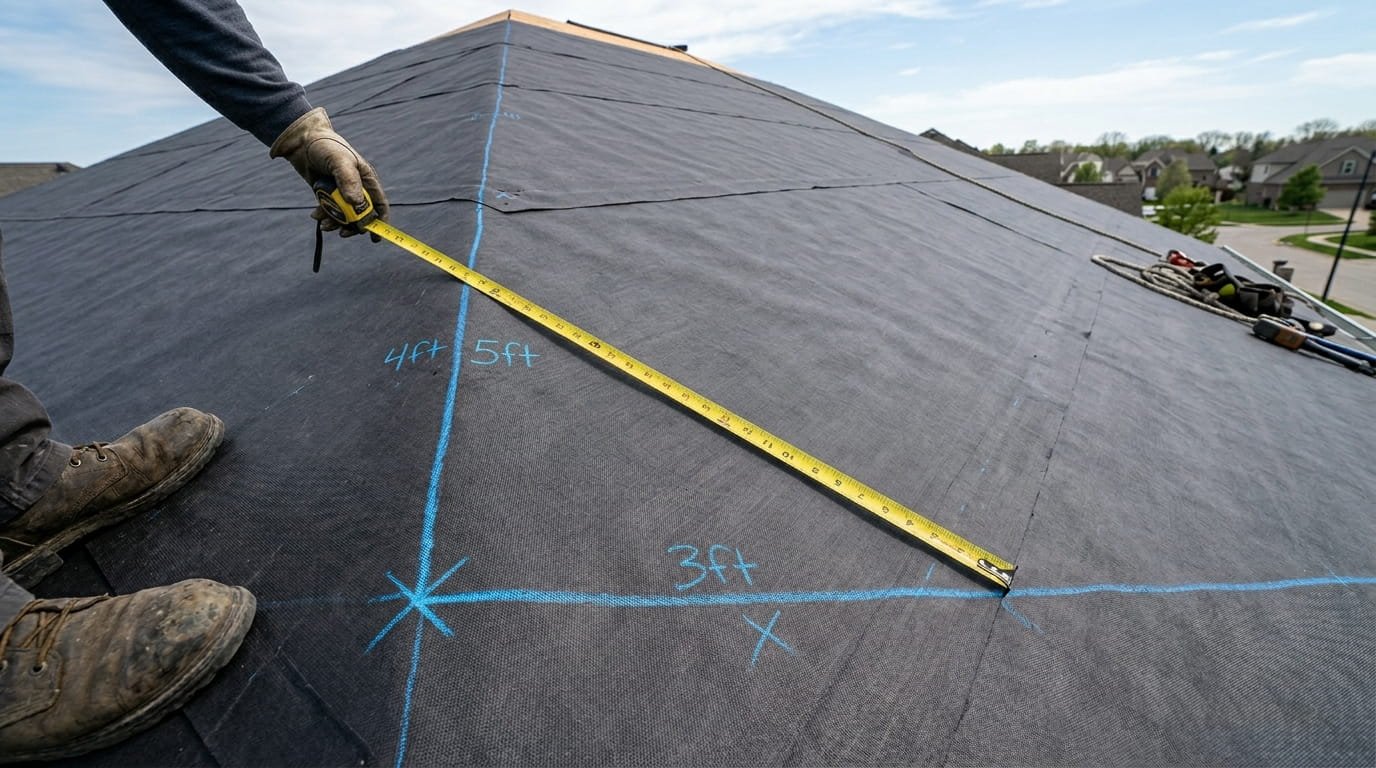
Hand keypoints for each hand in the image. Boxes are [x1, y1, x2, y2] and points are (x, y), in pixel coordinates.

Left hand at [269, 107, 388, 237]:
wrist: (302, 141)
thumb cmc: (325, 146)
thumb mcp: (339, 161)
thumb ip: (348, 181)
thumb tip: (355, 203)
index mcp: (366, 180)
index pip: (379, 205)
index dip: (380, 222)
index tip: (375, 237)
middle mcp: (357, 188)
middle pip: (361, 215)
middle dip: (353, 226)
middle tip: (342, 233)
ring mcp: (341, 192)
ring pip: (344, 216)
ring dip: (335, 224)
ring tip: (324, 224)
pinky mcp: (327, 195)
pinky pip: (330, 212)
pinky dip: (324, 216)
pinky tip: (315, 215)